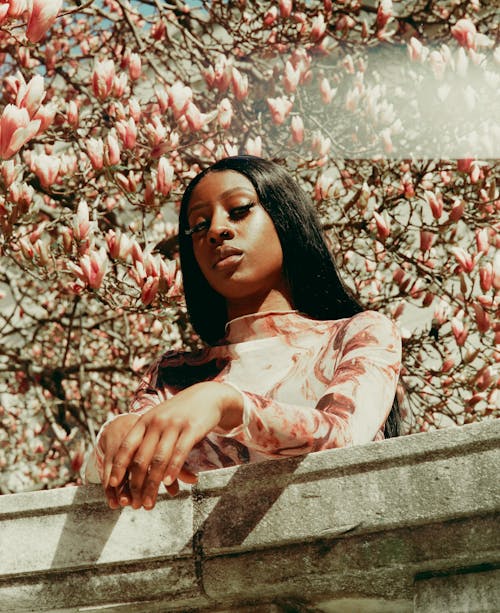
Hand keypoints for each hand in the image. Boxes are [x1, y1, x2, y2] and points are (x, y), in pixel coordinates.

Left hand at [106, 382, 242, 509]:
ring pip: (158, 460)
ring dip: (152, 485)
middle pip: (141, 458)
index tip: (113, 484)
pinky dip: (172, 469)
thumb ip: (146, 438)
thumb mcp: (159, 419)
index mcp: (145, 421)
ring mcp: (174, 425)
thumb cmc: (180, 412)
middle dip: (135, 484)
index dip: (119, 466)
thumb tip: (130, 467)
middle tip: (134, 504)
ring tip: (149, 503)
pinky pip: (179, 452)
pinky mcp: (191, 429)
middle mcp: (156, 422)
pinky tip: (168, 483)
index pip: (127, 446)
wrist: (207, 396)